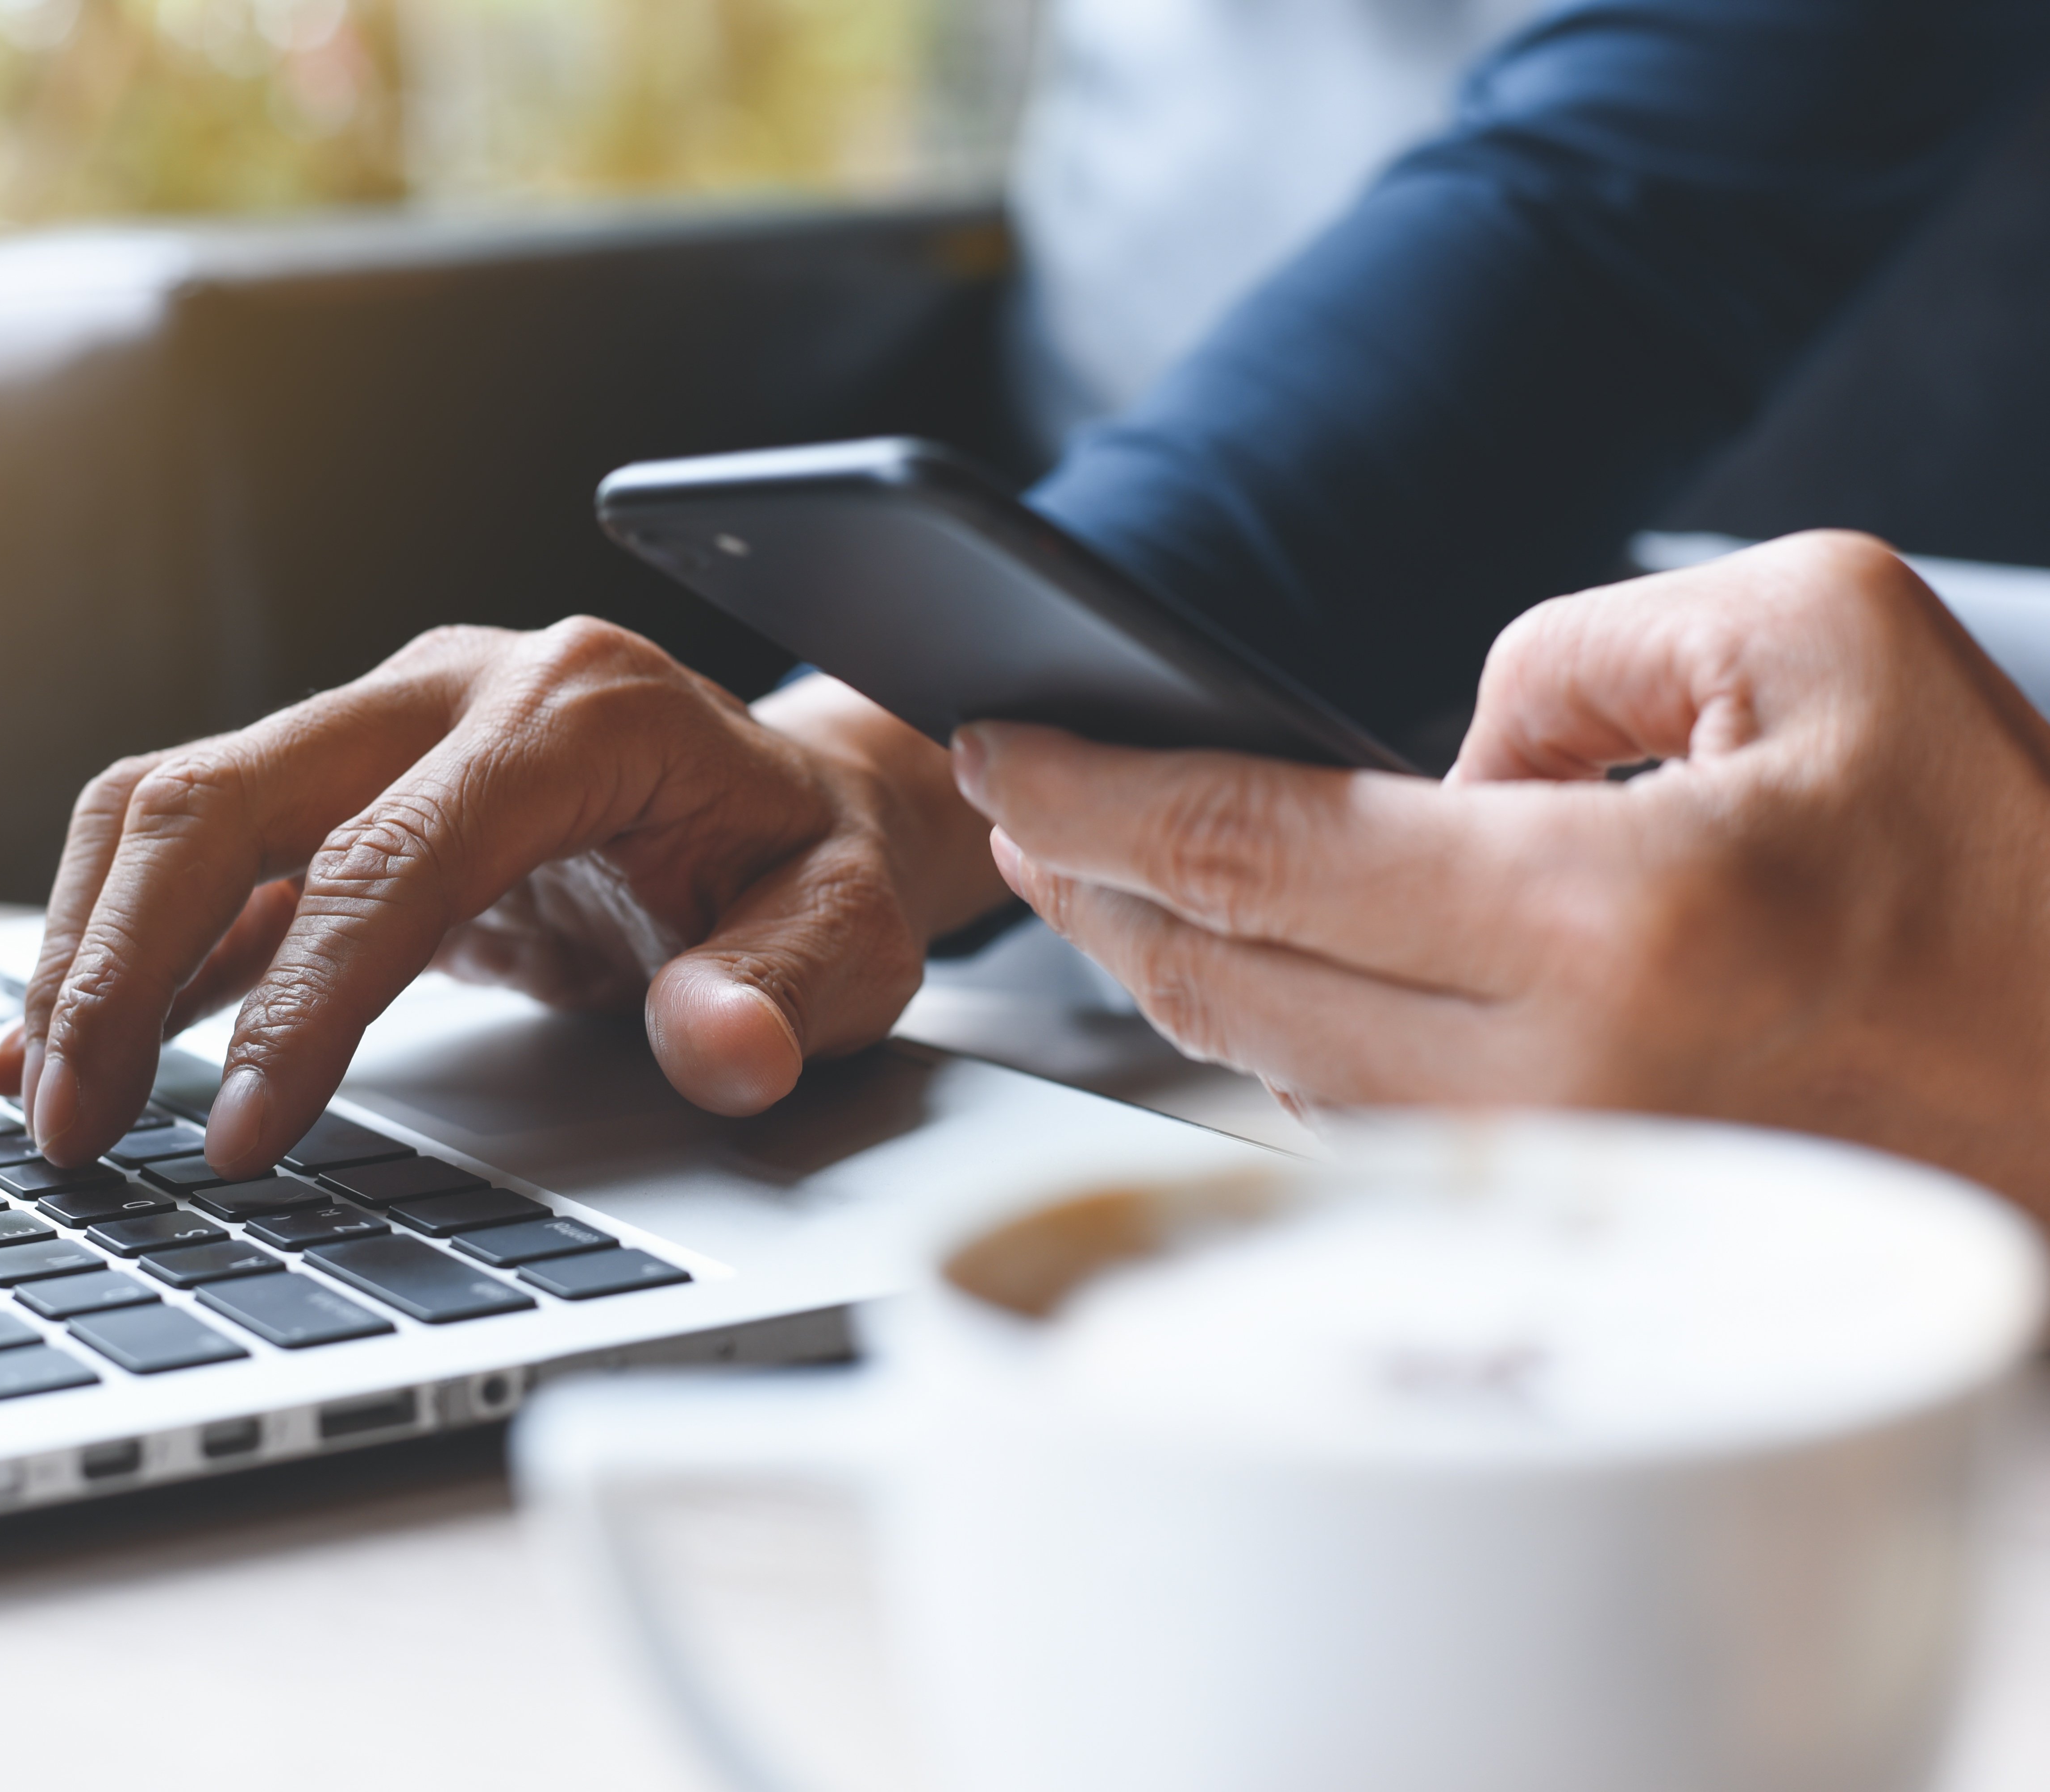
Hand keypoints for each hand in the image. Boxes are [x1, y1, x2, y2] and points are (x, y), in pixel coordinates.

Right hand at [0, 620, 1005, 1176]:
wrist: (792, 800)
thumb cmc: (810, 865)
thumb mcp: (847, 930)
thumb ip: (785, 985)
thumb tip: (720, 1047)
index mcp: (575, 713)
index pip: (393, 858)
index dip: (303, 1004)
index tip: (241, 1136)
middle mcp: (453, 690)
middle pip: (229, 795)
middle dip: (120, 961)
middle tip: (67, 1128)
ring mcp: (385, 726)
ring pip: (180, 807)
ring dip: (89, 948)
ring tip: (38, 1099)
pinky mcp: (346, 788)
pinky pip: (202, 856)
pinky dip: (123, 947)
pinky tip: (53, 1042)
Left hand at [951, 532, 2049, 1216]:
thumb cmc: (2012, 860)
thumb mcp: (1820, 633)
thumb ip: (1575, 650)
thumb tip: (1436, 752)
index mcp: (1610, 915)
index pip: (1254, 844)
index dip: (1093, 790)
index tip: (994, 749)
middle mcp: (1562, 1073)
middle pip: (1223, 975)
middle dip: (1090, 883)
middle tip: (1020, 808)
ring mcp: (1565, 1172)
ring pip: (1277, 1065)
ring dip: (1173, 967)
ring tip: (1110, 876)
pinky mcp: (1584, 1224)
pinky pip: (1372, 1127)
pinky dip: (1283, 1038)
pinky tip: (1256, 972)